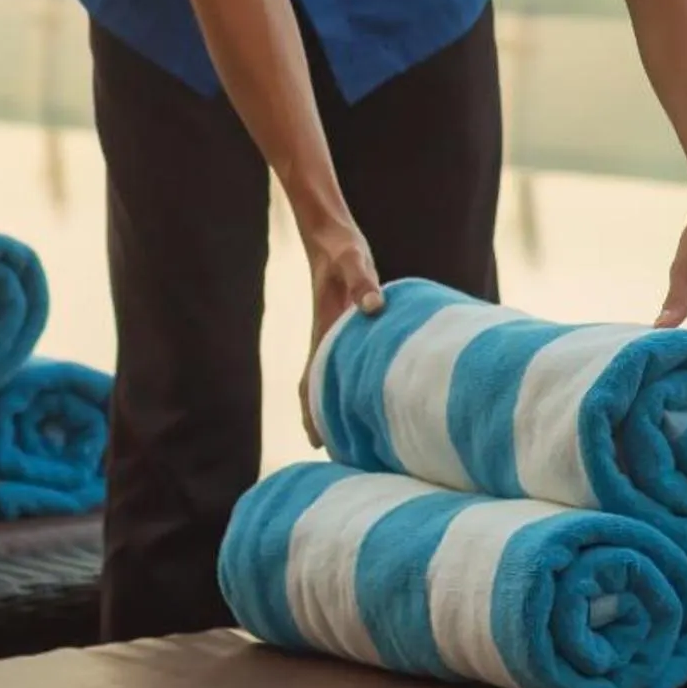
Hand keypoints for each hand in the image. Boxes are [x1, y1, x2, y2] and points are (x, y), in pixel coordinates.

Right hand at [298, 210, 382, 448]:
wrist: (329, 233)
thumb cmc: (342, 247)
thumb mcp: (353, 260)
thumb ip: (363, 282)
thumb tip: (375, 308)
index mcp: (325, 330)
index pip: (312, 381)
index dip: (313, 412)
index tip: (318, 443)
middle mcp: (325, 337)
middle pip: (315, 388)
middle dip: (322, 420)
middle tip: (336, 454)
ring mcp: (334, 333)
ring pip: (327, 378)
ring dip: (333, 404)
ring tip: (349, 435)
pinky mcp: (345, 325)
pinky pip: (341, 362)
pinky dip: (345, 381)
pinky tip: (363, 391)